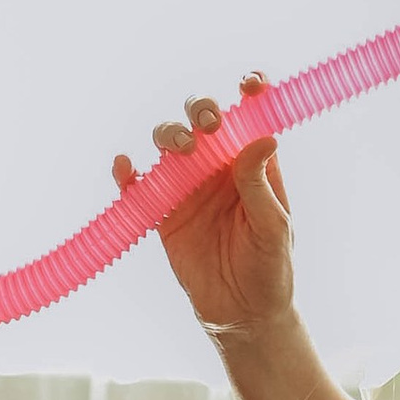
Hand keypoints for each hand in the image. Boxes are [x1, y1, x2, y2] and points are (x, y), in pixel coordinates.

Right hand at [113, 75, 294, 336]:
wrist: (242, 314)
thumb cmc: (270, 269)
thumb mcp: (273, 226)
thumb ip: (261, 183)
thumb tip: (265, 136)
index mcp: (254, 164)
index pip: (252, 115)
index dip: (251, 91)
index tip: (249, 84)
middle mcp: (219, 167)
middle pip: (203, 119)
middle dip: (202, 110)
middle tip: (209, 127)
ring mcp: (187, 186)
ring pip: (169, 143)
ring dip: (170, 136)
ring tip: (183, 152)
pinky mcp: (162, 212)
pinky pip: (138, 185)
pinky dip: (126, 173)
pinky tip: (125, 167)